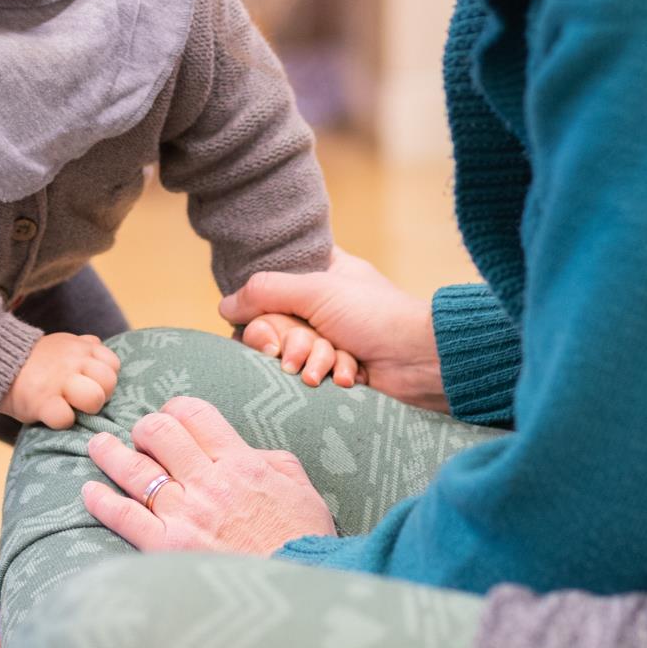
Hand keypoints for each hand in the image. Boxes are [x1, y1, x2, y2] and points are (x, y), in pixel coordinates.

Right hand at [0, 332, 120, 430]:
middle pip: (108, 382)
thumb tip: (98, 345)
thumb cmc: (35, 361)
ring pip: (94, 399)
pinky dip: (61, 421)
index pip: (113, 365)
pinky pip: (66, 418)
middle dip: (100, 395)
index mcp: (81, 348)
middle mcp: (73, 362)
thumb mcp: (61, 344)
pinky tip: (52, 415)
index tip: (90, 383)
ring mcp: (58, 382)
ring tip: (70, 407)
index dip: (105, 378)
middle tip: (81, 399)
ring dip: (85, 409)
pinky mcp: (42, 402)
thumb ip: (83, 345)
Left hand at [83, 395, 336, 555]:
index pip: (195, 415)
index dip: (176, 410)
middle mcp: (208, 482)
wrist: (297, 599)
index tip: (171, 418)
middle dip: (145, 428)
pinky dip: (101, 501)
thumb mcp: (301, 490)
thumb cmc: (304, 545)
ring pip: (134, 469)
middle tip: (140, 436)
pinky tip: (89, 492)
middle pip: (159, 433)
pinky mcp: (166, 548)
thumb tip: (246, 451)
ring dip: (110, 453)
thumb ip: (272, 462)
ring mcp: (184, 514)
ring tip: (98, 446)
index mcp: (241, 463)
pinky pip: (123, 516)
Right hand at [221, 246, 449, 410]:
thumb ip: (265, 292)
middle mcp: (323, 304)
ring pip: (292, 353)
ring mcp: (332, 337)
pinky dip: (330, 375)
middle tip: (302, 348)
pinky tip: (349, 376)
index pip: (270, 287)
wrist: (422, 361)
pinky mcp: (339, 368)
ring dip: (312, 361)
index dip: (264, 308)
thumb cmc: (377, 316)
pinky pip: (314, 374)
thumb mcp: (316, 290)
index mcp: (322, 272)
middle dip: (291, 341)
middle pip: (276, 325)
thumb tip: (224, 307)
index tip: (269, 319)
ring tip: (334, 363)